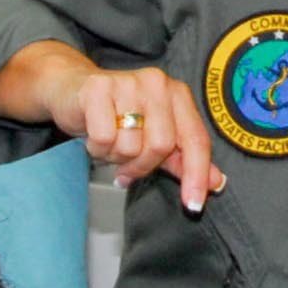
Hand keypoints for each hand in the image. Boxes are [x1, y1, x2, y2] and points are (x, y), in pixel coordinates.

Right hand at [45, 55, 225, 214]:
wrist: (71, 90)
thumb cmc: (115, 114)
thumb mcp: (153, 135)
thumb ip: (183, 159)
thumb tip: (216, 182)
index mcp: (177, 94)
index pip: (196, 140)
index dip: (196, 175)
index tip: (193, 204)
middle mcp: (157, 84)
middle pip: (161, 146)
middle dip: (142, 166)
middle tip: (126, 166)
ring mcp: (128, 83)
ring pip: (131, 145)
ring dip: (116, 157)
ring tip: (109, 144)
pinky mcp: (98, 89)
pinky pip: (104, 138)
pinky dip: (97, 149)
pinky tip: (94, 138)